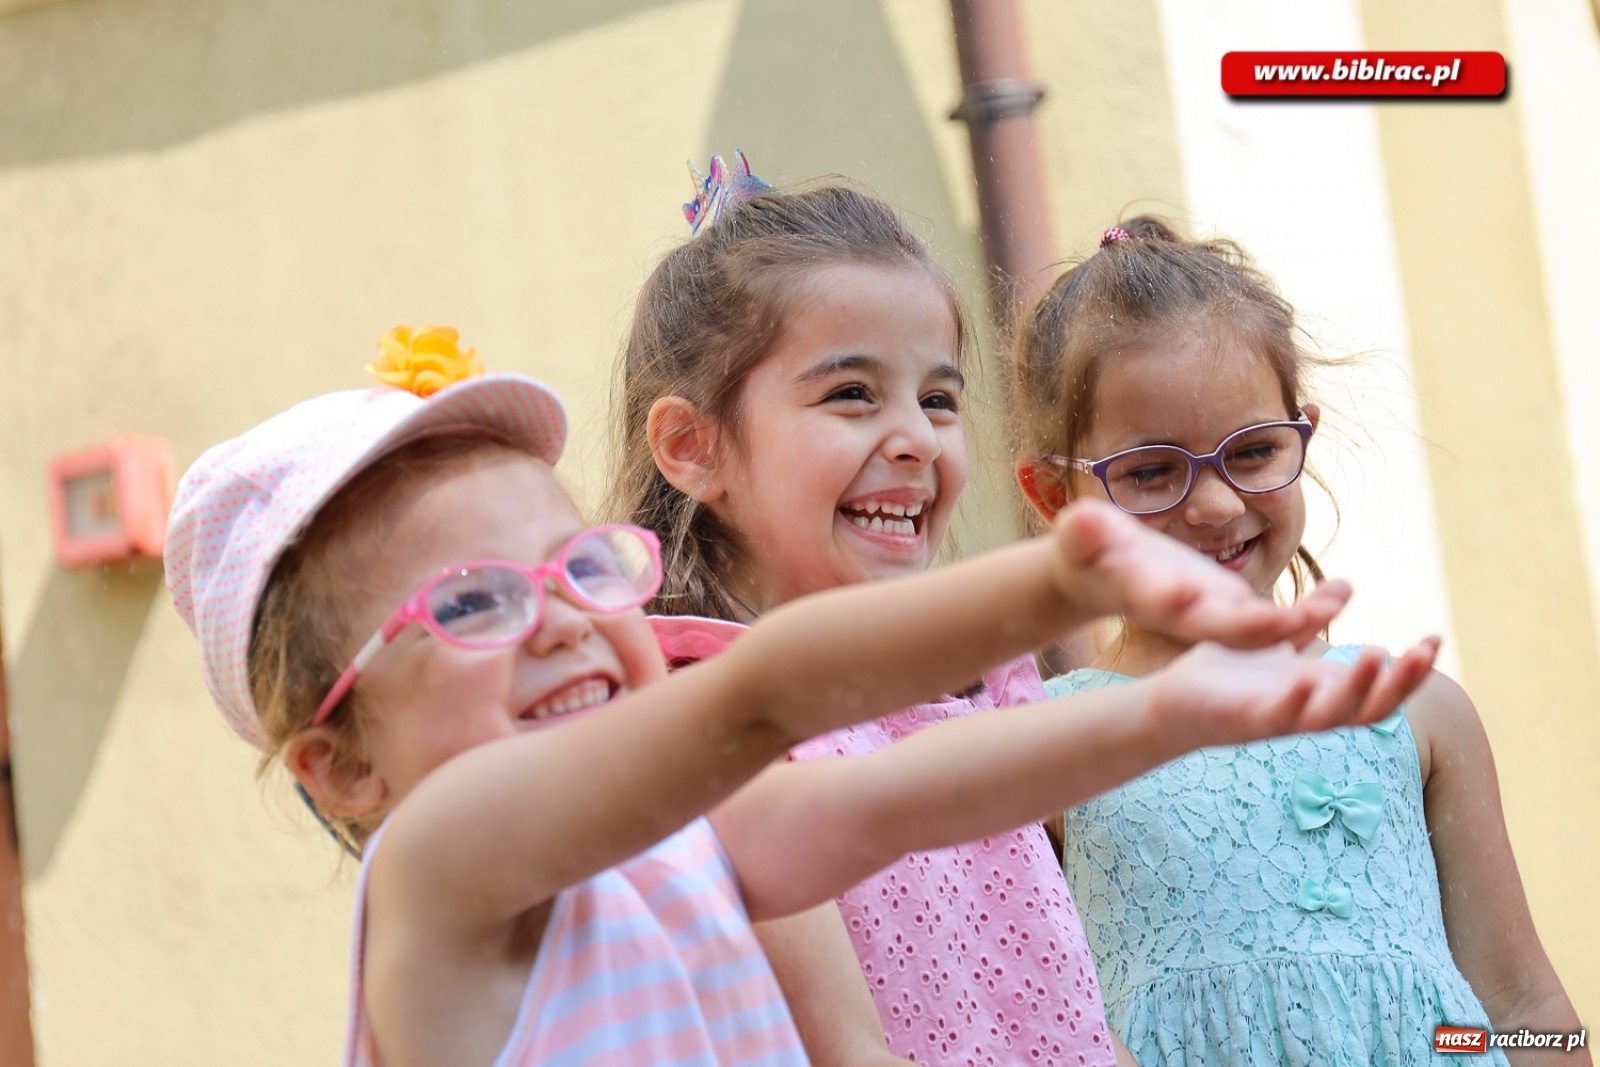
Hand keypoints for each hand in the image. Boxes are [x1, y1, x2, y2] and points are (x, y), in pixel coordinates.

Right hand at [1049, 499, 1350, 649]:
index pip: (1178, 609)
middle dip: (1267, 625)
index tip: (1225, 603)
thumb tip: (1078, 524)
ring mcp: (1212, 616)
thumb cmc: (1088, 550)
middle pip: (1230, 630)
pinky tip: (1343, 591)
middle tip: (1304, 618)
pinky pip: (1276, 620)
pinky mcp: (1231, 608)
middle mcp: (1188, 616)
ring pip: (1262, 630)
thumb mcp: (1081, 538)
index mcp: (1154, 598)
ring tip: (1335, 601)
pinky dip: (1309, 611)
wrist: (1101, 574)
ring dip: (1300, 620)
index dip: (1199, 607)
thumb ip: (1083, 534)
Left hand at [1148, 637, 1439, 753]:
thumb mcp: (1276, 645)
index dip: (1412, 669)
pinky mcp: (1245, 720)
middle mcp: (1309, 712)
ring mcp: (1280, 720)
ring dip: (1357, 688)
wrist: (1176, 702)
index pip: (1381, 689)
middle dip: (1404, 680)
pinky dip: (1295, 702)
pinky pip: (1278, 716)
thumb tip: (1347, 587)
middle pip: (1373, 707)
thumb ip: (1310, 624)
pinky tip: (1306, 679)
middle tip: (1429, 647)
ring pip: (1332, 716)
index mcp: (1321, 694)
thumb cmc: (1229, 677)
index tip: (1437, 636)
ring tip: (1375, 652)